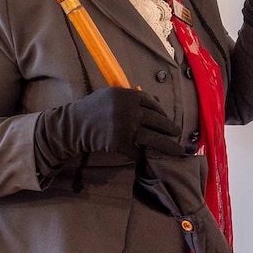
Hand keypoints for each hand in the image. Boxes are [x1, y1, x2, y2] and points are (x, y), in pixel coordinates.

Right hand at [34, 87, 183, 167]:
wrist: (74, 125)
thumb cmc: (93, 108)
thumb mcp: (111, 95)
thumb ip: (130, 96)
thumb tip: (153, 98)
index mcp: (128, 94)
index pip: (152, 104)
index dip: (162, 113)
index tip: (168, 120)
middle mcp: (129, 109)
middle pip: (156, 120)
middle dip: (169, 129)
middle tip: (178, 134)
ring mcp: (125, 127)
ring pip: (152, 137)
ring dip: (167, 145)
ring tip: (177, 150)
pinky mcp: (120, 143)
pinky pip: (137, 151)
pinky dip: (142, 155)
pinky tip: (148, 157)